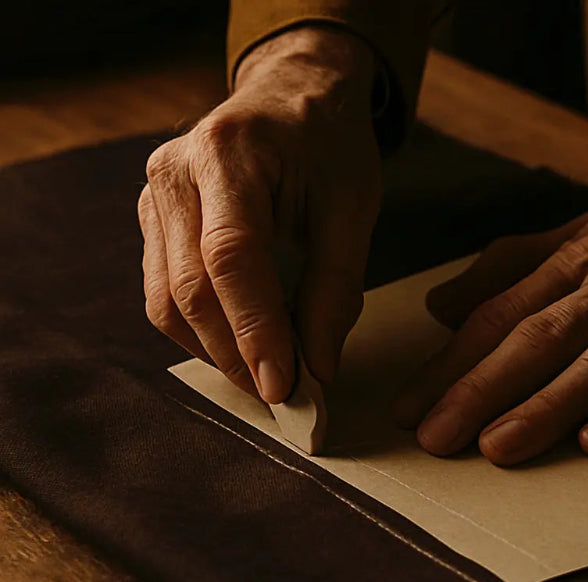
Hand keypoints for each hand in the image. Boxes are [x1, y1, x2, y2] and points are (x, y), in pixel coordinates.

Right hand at [138, 27, 380, 401]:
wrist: (292, 98)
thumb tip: (318, 368)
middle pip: (190, 289)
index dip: (255, 331)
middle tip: (282, 395)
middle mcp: (175, 173)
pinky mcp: (154, 222)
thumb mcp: (352, 208)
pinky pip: (164, 294)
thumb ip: (335, 289)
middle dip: (235, 354)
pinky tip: (240, 344)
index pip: (231, 258)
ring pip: (166, 301)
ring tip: (265, 375)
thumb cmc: (328, 147)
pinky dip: (202, 332)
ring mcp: (154, 198)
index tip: (283, 387)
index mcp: (229, 153)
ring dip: (215, 351)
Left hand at [396, 72, 587, 464]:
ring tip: (498, 448)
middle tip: (434, 438)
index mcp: (575, 263)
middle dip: (480, 391)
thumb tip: (441, 306)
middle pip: (538, 341)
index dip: (449, 364)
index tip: (409, 407)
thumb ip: (507, 270)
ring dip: (548, 406)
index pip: (499, 317)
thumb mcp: (579, 232)